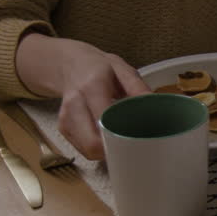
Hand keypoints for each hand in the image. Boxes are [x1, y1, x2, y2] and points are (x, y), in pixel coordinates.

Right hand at [15, 33, 149, 159]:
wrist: (71, 65)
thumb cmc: (99, 68)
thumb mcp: (122, 69)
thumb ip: (137, 88)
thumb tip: (153, 105)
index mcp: (92, 86)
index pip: (104, 120)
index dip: (121, 134)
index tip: (137, 137)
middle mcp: (74, 104)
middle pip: (92, 143)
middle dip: (115, 148)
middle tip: (132, 142)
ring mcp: (66, 118)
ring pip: (88, 150)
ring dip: (107, 150)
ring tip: (120, 136)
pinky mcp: (63, 129)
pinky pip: (83, 149)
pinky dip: (98, 148)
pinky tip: (106, 135)